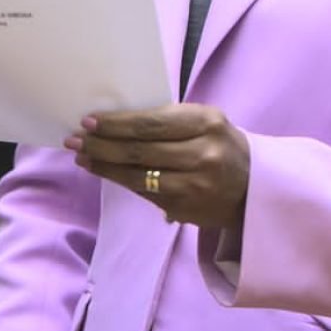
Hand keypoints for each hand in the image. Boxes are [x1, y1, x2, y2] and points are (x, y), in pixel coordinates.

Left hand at [64, 102, 249, 231]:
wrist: (255, 189)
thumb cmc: (221, 146)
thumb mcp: (206, 123)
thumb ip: (169, 121)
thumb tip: (115, 124)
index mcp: (207, 123)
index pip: (151, 122)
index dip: (117, 124)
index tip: (90, 121)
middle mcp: (203, 154)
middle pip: (140, 150)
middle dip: (102, 145)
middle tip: (75, 140)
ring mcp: (195, 186)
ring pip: (138, 176)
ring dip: (105, 166)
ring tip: (82, 157)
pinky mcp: (186, 209)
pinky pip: (146, 194)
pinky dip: (122, 182)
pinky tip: (105, 173)